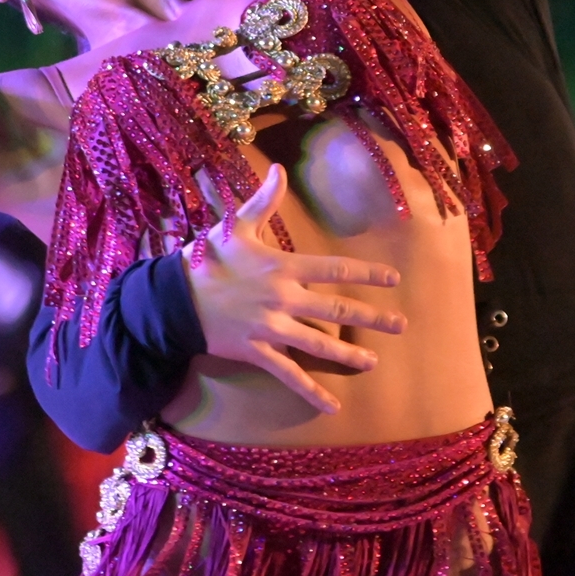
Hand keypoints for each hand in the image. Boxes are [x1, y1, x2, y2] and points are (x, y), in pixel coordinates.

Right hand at [184, 164, 407, 413]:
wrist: (173, 299)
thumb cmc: (207, 259)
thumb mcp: (235, 226)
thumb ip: (263, 201)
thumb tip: (278, 168)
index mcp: (283, 267)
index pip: (334, 269)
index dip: (366, 273)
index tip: (393, 279)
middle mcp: (283, 298)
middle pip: (336, 308)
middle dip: (371, 317)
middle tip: (401, 325)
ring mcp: (271, 328)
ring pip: (318, 343)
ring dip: (348, 354)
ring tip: (373, 362)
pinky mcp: (257, 352)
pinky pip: (288, 374)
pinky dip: (310, 391)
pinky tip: (332, 406)